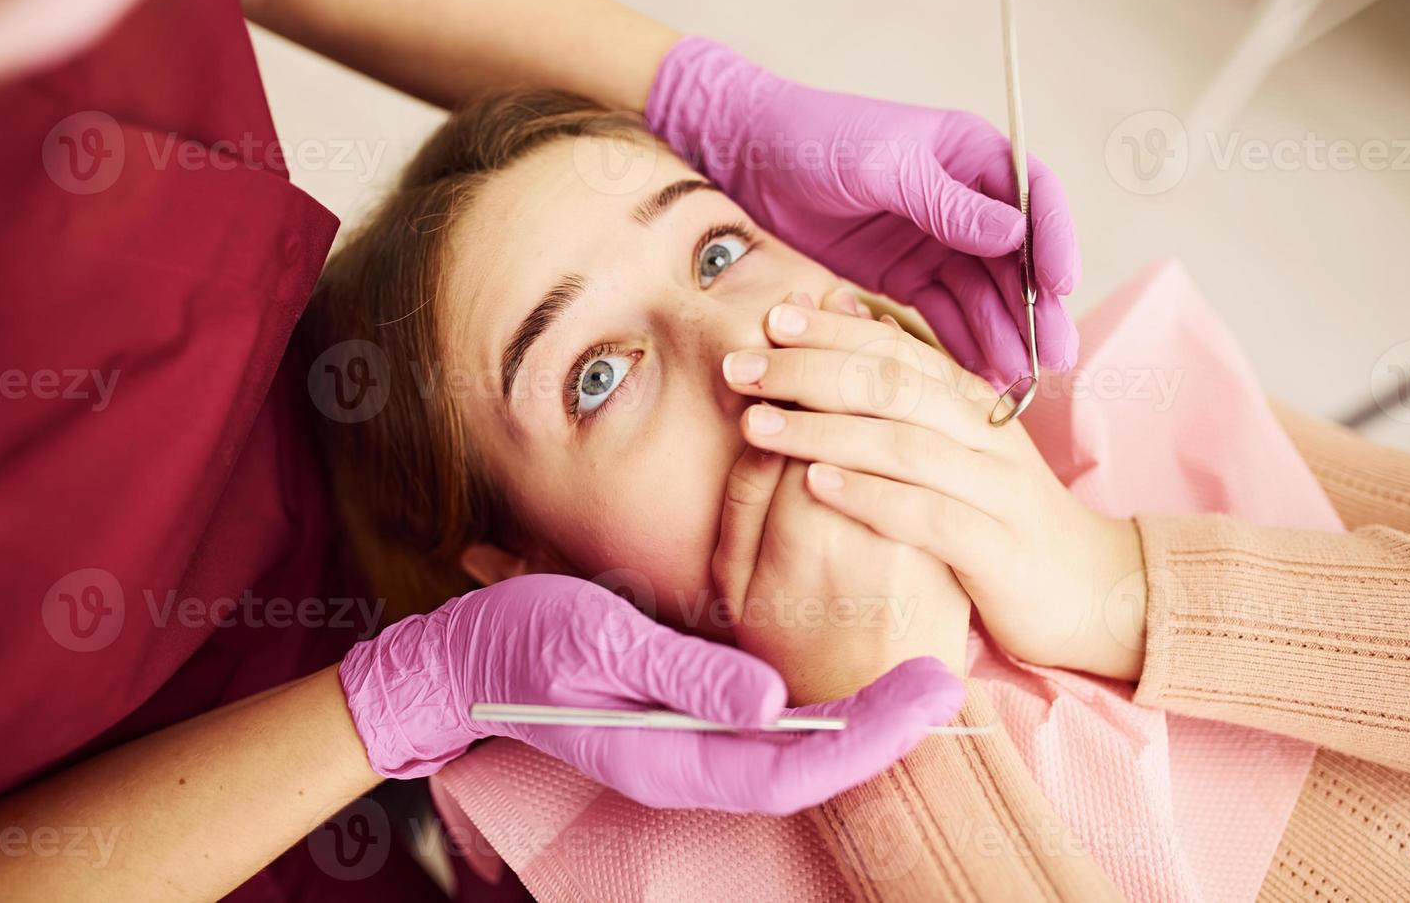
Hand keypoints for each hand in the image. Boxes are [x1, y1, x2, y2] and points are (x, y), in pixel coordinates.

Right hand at [339, 573, 964, 813]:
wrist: (461, 660)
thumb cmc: (521, 641)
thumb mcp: (599, 640)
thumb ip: (685, 675)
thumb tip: (778, 701)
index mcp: (666, 756)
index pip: (791, 767)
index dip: (869, 737)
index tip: (931, 693)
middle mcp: (684, 766)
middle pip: (804, 770)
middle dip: (883, 733)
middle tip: (947, 681)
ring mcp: (681, 750)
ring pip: (789, 757)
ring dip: (857, 727)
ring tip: (918, 685)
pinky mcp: (677, 725)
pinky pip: (762, 736)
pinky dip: (815, 715)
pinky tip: (844, 686)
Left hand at [646, 36, 1079, 390]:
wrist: (750, 159)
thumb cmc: (816, 140)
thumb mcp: (882, 166)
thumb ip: (945, 202)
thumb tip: (1014, 234)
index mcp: (972, 156)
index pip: (1034, 198)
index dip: (1054, 242)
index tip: (1063, 286)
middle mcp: (965, 201)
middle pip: (1016, 260)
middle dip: (1037, 310)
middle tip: (1057, 358)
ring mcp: (937, 241)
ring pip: (983, 295)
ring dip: (1003, 336)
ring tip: (1019, 381)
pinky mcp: (905, 275)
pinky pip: (943, 314)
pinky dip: (961, 344)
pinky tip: (979, 378)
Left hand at [719, 290, 1147, 679]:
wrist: (1097, 592)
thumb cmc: (1003, 518)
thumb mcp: (956, 446)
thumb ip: (903, 387)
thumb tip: (841, 312)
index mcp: (972, 403)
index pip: (898, 348)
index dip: (833, 331)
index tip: (770, 319)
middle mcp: (986, 435)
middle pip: (893, 385)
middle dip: (810, 370)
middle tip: (741, 367)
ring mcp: (996, 489)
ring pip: (904, 443)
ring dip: (825, 429)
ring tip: (758, 424)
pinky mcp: (999, 548)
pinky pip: (928, 514)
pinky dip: (870, 496)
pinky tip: (816, 484)